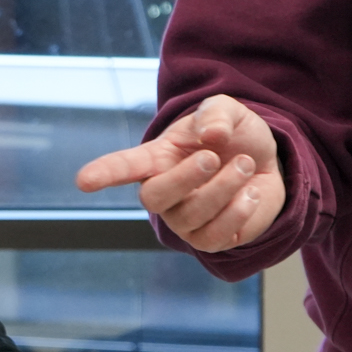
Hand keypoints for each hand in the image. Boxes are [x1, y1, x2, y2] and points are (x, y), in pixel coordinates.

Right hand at [74, 94, 284, 251]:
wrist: (267, 164)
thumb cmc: (234, 137)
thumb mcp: (227, 111)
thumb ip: (216, 113)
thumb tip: (211, 135)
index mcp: (157, 159)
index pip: (124, 167)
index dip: (104, 173)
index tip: (83, 181)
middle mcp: (164, 193)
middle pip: (154, 197)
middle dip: (185, 177)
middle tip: (212, 157)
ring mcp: (183, 221)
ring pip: (192, 214)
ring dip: (225, 186)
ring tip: (245, 165)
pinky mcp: (208, 240)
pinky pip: (215, 236)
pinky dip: (239, 211)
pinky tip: (252, 193)